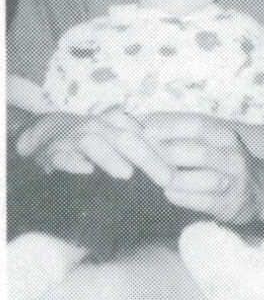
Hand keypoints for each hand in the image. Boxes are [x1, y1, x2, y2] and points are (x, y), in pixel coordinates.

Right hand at [15, 109, 172, 184]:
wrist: (49, 134)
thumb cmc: (96, 143)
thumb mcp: (120, 141)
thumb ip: (144, 151)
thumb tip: (175, 172)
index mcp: (119, 121)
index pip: (145, 134)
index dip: (164, 151)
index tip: (179, 170)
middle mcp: (99, 126)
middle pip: (126, 139)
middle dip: (148, 158)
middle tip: (165, 178)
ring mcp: (75, 138)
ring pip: (94, 143)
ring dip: (110, 157)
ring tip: (126, 174)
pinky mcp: (54, 153)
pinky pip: (63, 157)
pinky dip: (73, 163)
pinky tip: (85, 172)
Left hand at [141, 112, 252, 222]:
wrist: (261, 189)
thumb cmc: (225, 161)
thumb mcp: (214, 141)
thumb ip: (185, 133)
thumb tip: (143, 121)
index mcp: (226, 136)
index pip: (197, 125)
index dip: (170, 125)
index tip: (144, 128)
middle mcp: (232, 156)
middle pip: (194, 151)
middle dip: (164, 153)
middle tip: (141, 155)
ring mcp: (232, 181)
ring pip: (192, 178)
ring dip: (168, 177)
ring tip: (155, 175)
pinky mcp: (227, 204)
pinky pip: (195, 201)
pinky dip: (177, 196)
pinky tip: (169, 191)